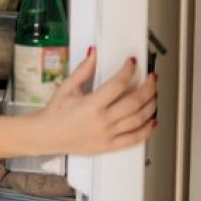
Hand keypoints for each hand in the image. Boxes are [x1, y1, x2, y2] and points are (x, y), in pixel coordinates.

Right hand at [34, 50, 157, 155]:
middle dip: (148, 87)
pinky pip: (134, 139)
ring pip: (139, 119)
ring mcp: (107, 134)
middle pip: (134, 102)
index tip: (132, 64)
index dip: (129, 71)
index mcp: (91, 105)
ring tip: (154, 95)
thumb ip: (83, 70)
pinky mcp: (109, 146)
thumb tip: (93, 54)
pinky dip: (147, 130)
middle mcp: (102, 120)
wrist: (46, 135)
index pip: (118, 84)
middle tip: (152, 78)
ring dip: (151, 105)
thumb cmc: (55, 114)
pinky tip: (152, 121)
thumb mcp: (67, 87)